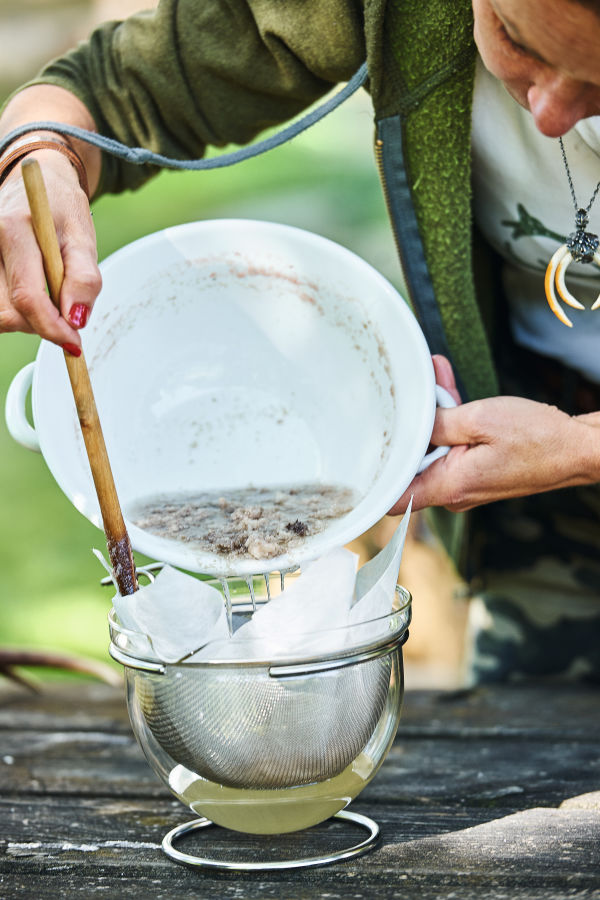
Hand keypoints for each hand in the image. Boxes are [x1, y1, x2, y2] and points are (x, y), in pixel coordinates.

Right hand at [0, 148, 100, 350]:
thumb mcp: (83, 236)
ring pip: (0, 314)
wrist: (36, 186)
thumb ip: (85, 279)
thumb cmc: (61, 207)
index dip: (52, 326)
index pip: (27, 295)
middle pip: (8, 312)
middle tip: (67, 315)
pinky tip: (35, 296)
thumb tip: (77, 319)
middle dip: (41, 324)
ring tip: (51, 297)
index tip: (74, 341)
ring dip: (30, 320)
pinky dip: (19, 312)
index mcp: (14, 229)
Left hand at [389, 355, 599, 513]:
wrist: (578, 449)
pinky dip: (449, 424)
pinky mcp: (478, 472)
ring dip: (432, 420)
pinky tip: (448, 393)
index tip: (359, 456)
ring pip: (433, 452)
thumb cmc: (537, 438)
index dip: (374, 483)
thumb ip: (438, 422)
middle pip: (411, 466)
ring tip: (435, 383)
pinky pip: (453, 449)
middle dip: (409, 429)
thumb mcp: (479, 419)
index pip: (395, 499)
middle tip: (410, 395)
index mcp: (450, 486)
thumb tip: (411, 423)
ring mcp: (466, 483)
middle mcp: (454, 491)